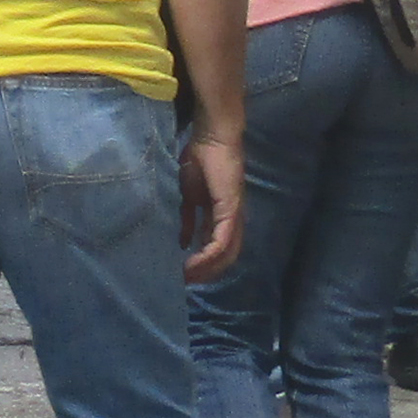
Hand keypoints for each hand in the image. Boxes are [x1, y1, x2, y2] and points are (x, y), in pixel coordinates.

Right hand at [179, 133, 244, 283]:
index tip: (186, 271)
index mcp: (224, 215)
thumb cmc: (201, 158)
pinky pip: (221, 241)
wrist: (212, 137)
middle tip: (186, 280)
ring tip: (187, 275)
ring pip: (226, 253)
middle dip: (207, 271)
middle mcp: (233, 219)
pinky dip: (207, 255)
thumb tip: (184, 241)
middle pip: (226, 256)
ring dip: (206, 267)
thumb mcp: (189, 196)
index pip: (220, 247)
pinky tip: (192, 261)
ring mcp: (234, 215)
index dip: (206, 262)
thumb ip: (189, 219)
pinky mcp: (230, 210)